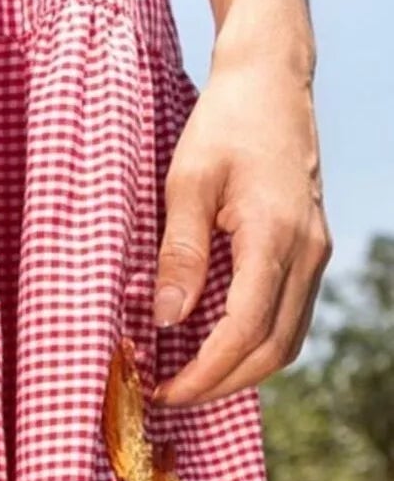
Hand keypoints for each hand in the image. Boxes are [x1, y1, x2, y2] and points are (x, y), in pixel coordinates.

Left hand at [152, 44, 330, 407]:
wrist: (269, 83)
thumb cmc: (223, 125)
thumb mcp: (185, 182)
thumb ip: (179, 253)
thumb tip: (167, 319)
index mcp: (275, 235)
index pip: (245, 329)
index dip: (204, 372)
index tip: (164, 391)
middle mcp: (306, 251)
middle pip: (273, 350)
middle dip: (220, 385)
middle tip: (170, 397)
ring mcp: (315, 253)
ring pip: (288, 342)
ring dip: (240, 373)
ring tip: (189, 383)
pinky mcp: (310, 251)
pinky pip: (290, 319)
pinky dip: (255, 347)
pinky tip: (216, 351)